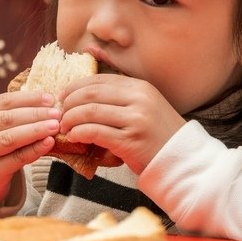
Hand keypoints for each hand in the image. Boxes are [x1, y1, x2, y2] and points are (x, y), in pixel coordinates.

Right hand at [0, 90, 61, 208]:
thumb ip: (11, 117)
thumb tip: (46, 104)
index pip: (2, 102)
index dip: (28, 98)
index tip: (50, 98)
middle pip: (7, 119)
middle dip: (35, 114)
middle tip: (57, 113)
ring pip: (10, 138)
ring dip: (36, 130)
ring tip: (55, 126)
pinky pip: (16, 159)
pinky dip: (34, 150)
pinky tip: (48, 143)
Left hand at [59, 74, 186, 173]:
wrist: (181, 161)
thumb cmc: (159, 137)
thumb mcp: (146, 108)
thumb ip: (122, 100)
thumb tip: (85, 96)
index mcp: (141, 88)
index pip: (100, 79)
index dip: (76, 86)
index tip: (63, 96)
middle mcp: (139, 99)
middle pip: (91, 93)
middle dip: (69, 102)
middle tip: (60, 113)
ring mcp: (136, 119)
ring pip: (90, 111)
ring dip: (71, 118)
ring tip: (64, 127)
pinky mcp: (130, 141)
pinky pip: (95, 131)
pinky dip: (79, 133)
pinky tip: (74, 137)